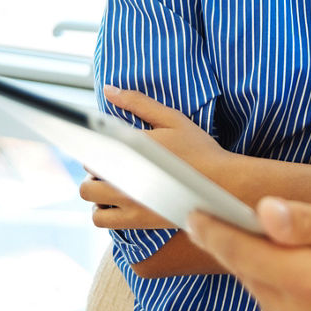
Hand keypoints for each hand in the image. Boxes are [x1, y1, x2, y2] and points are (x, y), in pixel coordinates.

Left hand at [80, 85, 237, 228]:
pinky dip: (103, 212)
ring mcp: (128, 200)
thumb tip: (109, 90)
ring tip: (114, 184)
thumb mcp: (172, 119)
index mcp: (131, 146)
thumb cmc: (199, 150)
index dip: (98, 148)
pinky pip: (101, 220)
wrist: (222, 184)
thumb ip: (138, 102)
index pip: (93, 149)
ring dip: (95, 190)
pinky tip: (119, 202)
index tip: (106, 149)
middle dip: (96, 169)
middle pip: (88, 173)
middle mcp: (124, 174)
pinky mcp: (135, 220)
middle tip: (114, 166)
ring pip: (88, 196)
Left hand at [186, 197, 310, 310]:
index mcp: (307, 280)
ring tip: (307, 253)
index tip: (194, 214)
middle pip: (249, 275)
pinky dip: (286, 295)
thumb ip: (306, 220)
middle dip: (248, 247)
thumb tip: (262, 212)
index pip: (241, 253)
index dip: (213, 231)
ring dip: (270, 272)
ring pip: (263, 296)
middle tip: (260, 222)